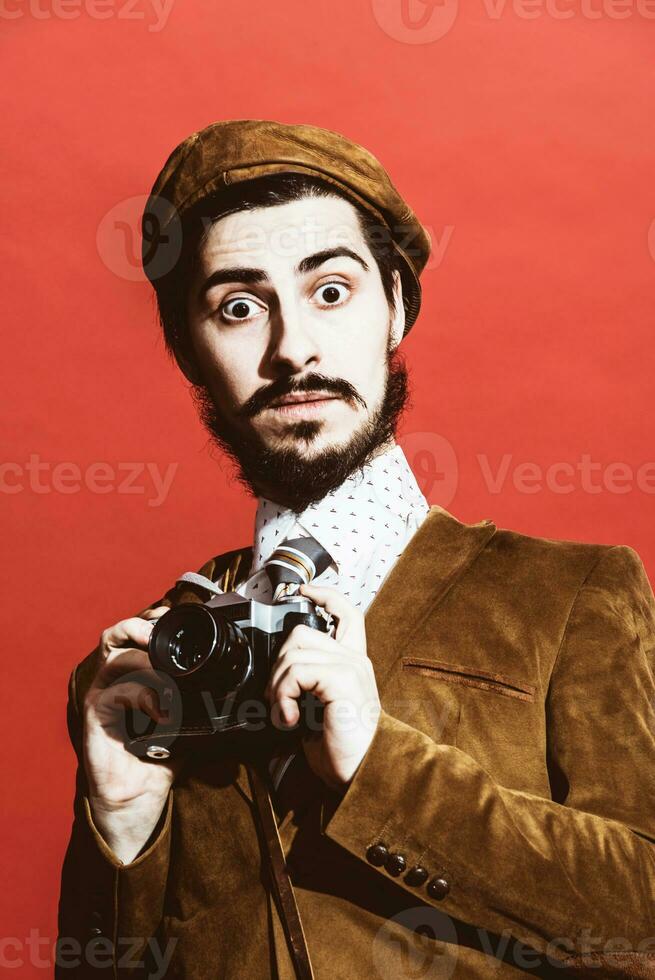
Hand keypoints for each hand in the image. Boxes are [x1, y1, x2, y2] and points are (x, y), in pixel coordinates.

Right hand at [82, 606, 183, 860]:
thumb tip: (244, 693)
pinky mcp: (97, 716)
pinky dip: (142, 695)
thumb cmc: (161, 758)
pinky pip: (115, 693)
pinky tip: (162, 710)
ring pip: (115, 658)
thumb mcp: (189, 722)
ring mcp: (104, 695)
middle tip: (161, 627)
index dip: (153, 618)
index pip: (138, 634)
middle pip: (118, 635)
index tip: (175, 614)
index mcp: (136, 674)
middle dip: (140, 625)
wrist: (138, 798)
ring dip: (143, 658)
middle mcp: (117, 679)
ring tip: (164, 669)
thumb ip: (204, 702)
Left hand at [264, 584, 380, 790]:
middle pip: (301, 632)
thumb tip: (278, 680)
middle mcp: (355, 660)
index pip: (346, 612)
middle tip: (277, 699)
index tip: (302, 592)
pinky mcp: (342, 680)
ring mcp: (350, 667)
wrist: (365, 775)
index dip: (324, 595)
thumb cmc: (344, 750)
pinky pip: (297, 671)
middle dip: (277, 664)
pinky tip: (289, 718)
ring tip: (283, 712)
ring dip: (277, 685)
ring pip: (293, 652)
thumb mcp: (321, 710)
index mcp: (352, 663)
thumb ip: (309, 685)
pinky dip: (283, 695)